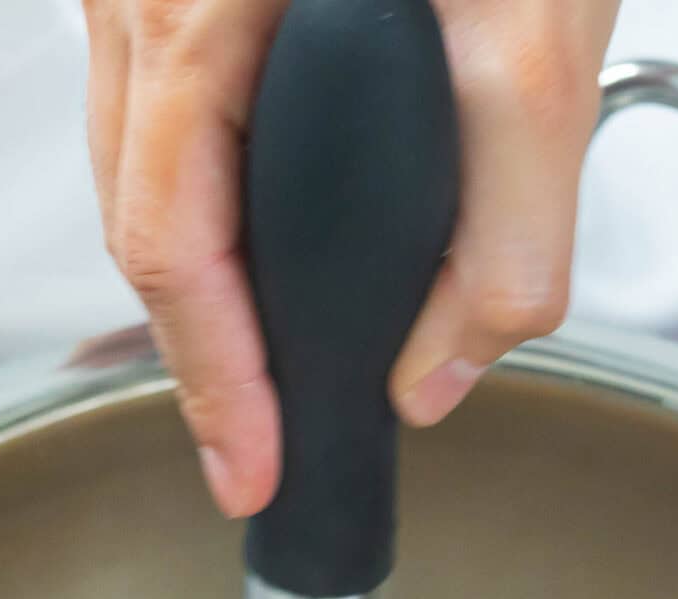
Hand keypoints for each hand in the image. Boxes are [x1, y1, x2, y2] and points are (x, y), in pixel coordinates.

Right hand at [82, 0, 619, 519]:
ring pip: (144, 143)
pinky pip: (169, 76)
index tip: (255, 473)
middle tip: (265, 432)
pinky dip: (217, 160)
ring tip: (274, 339)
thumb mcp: (534, 48)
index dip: (216, 388)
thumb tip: (440, 372)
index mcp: (194, 13)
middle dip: (208, 337)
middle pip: (143, 208)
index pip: (173, 252)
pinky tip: (278, 194)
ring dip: (209, 252)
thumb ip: (505, 244)